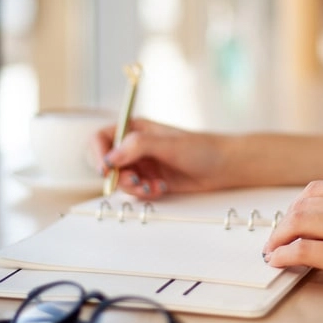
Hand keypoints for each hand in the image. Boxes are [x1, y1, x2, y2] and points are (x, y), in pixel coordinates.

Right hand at [92, 119, 228, 197]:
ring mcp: (144, 165)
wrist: (224, 167)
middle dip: (118, 176)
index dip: (98, 153)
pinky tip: (162, 189)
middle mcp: (136, 147)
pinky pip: (136, 191)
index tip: (105, 168)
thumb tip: (111, 157)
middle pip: (109, 163)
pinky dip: (145, 193)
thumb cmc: (201, 149)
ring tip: (152, 186)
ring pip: (122, 180)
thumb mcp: (168, 144)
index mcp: (136, 129)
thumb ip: (138, 147)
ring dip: (133, 187)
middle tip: (134, 181)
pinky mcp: (152, 180)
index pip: (103, 137)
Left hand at [263, 180, 322, 316]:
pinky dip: (282, 255)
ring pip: (298, 224)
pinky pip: (302, 250)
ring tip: (272, 252)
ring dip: (277, 239)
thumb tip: (311, 223)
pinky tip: (277, 262)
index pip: (316, 190)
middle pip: (302, 206)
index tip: (286, 223)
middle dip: (281, 225)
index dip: (294, 207)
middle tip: (273, 241)